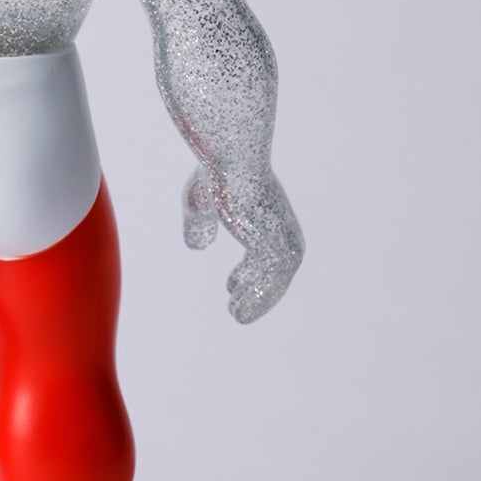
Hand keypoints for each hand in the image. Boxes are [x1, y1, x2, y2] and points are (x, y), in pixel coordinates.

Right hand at [182, 165, 303, 322]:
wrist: (232, 164)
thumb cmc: (218, 175)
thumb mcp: (201, 201)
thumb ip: (200, 221)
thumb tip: (197, 245)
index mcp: (269, 215)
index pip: (265, 250)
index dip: (250, 270)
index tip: (232, 284)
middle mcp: (282, 230)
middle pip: (274, 270)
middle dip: (256, 287)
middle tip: (236, 305)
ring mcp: (282, 242)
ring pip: (274, 282)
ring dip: (257, 301)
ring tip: (236, 315)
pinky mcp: (276, 252)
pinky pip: (269, 287)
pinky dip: (256, 302)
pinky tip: (238, 314)